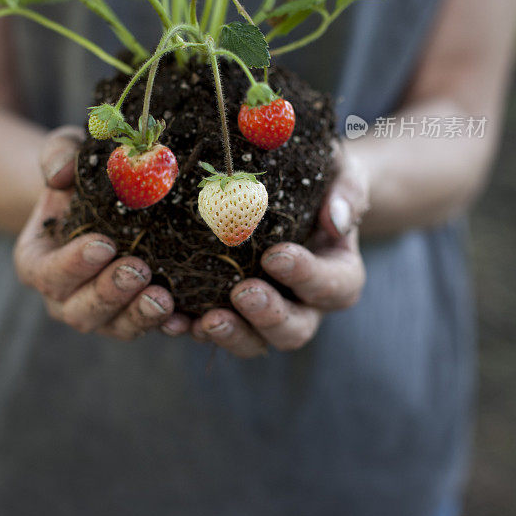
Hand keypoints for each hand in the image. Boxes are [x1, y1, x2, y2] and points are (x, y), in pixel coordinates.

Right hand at [14, 126, 190, 338]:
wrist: (110, 195)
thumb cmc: (83, 173)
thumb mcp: (68, 151)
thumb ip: (58, 155)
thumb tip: (59, 175)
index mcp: (38, 261)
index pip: (48, 272)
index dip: (73, 264)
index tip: (103, 244)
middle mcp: (64, 296)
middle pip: (80, 309)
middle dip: (109, 293)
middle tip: (138, 270)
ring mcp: (101, 311)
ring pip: (115, 325)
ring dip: (138, 316)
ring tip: (163, 298)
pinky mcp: (134, 315)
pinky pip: (148, 328)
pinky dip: (166, 327)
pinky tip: (185, 320)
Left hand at [191, 142, 368, 356]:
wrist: (294, 186)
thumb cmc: (323, 177)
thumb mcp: (342, 174)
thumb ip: (346, 193)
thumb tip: (338, 219)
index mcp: (338, 273)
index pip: (331, 286)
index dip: (305, 275)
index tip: (275, 254)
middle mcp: (305, 303)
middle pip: (295, 329)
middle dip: (268, 316)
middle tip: (242, 293)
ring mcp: (265, 312)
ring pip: (254, 341)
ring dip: (229, 335)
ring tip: (204, 321)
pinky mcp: (229, 310)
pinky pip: (211, 328)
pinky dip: (191, 326)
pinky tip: (170, 316)